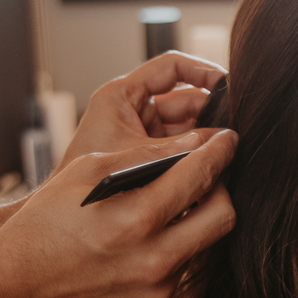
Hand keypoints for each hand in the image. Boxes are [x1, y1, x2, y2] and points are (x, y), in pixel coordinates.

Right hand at [0, 128, 236, 297]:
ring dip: (195, 219)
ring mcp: (156, 290)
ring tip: (170, 206)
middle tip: (206, 174)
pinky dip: (173, 249)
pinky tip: (147, 241)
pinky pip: (182, 270)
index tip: (228, 139)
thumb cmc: (46, 221)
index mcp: (135, 219)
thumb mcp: (87, 170)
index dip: (221, 151)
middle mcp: (153, 260)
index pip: (201, 176)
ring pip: (205, 244)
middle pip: (224, 216)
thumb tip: (194, 143)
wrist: (14, 287)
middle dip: (221, 188)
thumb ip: (145, 156)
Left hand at [59, 52, 227, 170]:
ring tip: (228, 150)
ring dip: (207, 139)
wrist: (62, 228)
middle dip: (212, 113)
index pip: (172, 68)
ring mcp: (142, 135)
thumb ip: (182, 147)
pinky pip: (181, 151)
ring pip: (187, 128)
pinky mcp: (147, 159)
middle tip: (235, 129)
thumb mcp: (140, 156)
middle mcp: (134, 111)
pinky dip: (196, 157)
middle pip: (186, 100)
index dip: (203, 71)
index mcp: (122, 95)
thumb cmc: (86, 185)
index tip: (228, 85)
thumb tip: (224, 141)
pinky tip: (214, 168)